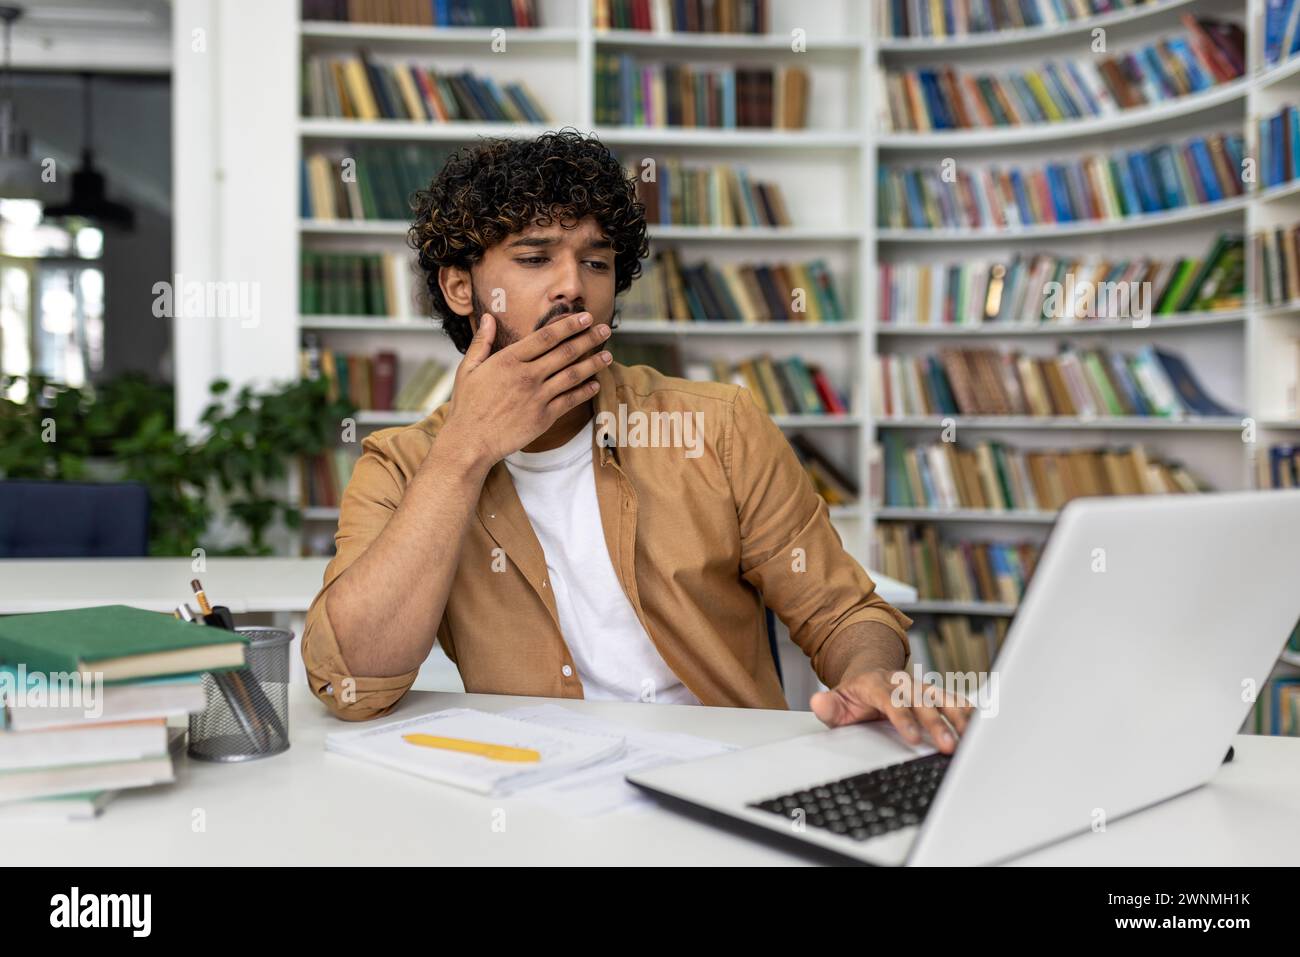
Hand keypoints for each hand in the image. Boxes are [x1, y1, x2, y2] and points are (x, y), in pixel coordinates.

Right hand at [440, 311, 612, 468]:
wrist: (469, 441)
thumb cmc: (467, 405)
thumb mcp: (468, 369)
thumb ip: (482, 341)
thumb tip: (489, 317)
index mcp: (509, 360)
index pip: (546, 336)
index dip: (569, 324)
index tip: (585, 317)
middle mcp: (527, 375)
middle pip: (565, 352)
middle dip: (588, 338)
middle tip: (604, 329)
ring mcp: (537, 397)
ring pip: (572, 375)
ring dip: (593, 364)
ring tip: (608, 355)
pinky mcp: (543, 417)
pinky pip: (570, 401)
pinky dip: (585, 391)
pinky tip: (595, 385)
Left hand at [810, 669, 974, 753]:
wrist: (869, 673)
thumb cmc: (854, 695)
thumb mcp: (836, 701)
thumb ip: (828, 706)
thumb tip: (818, 702)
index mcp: (877, 685)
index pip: (892, 701)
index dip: (903, 719)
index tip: (913, 738)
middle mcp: (902, 683)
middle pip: (922, 701)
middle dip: (936, 723)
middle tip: (949, 745)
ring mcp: (920, 685)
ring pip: (942, 696)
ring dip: (958, 716)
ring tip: (971, 736)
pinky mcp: (934, 691)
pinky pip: (953, 698)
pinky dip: (968, 710)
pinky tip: (980, 724)